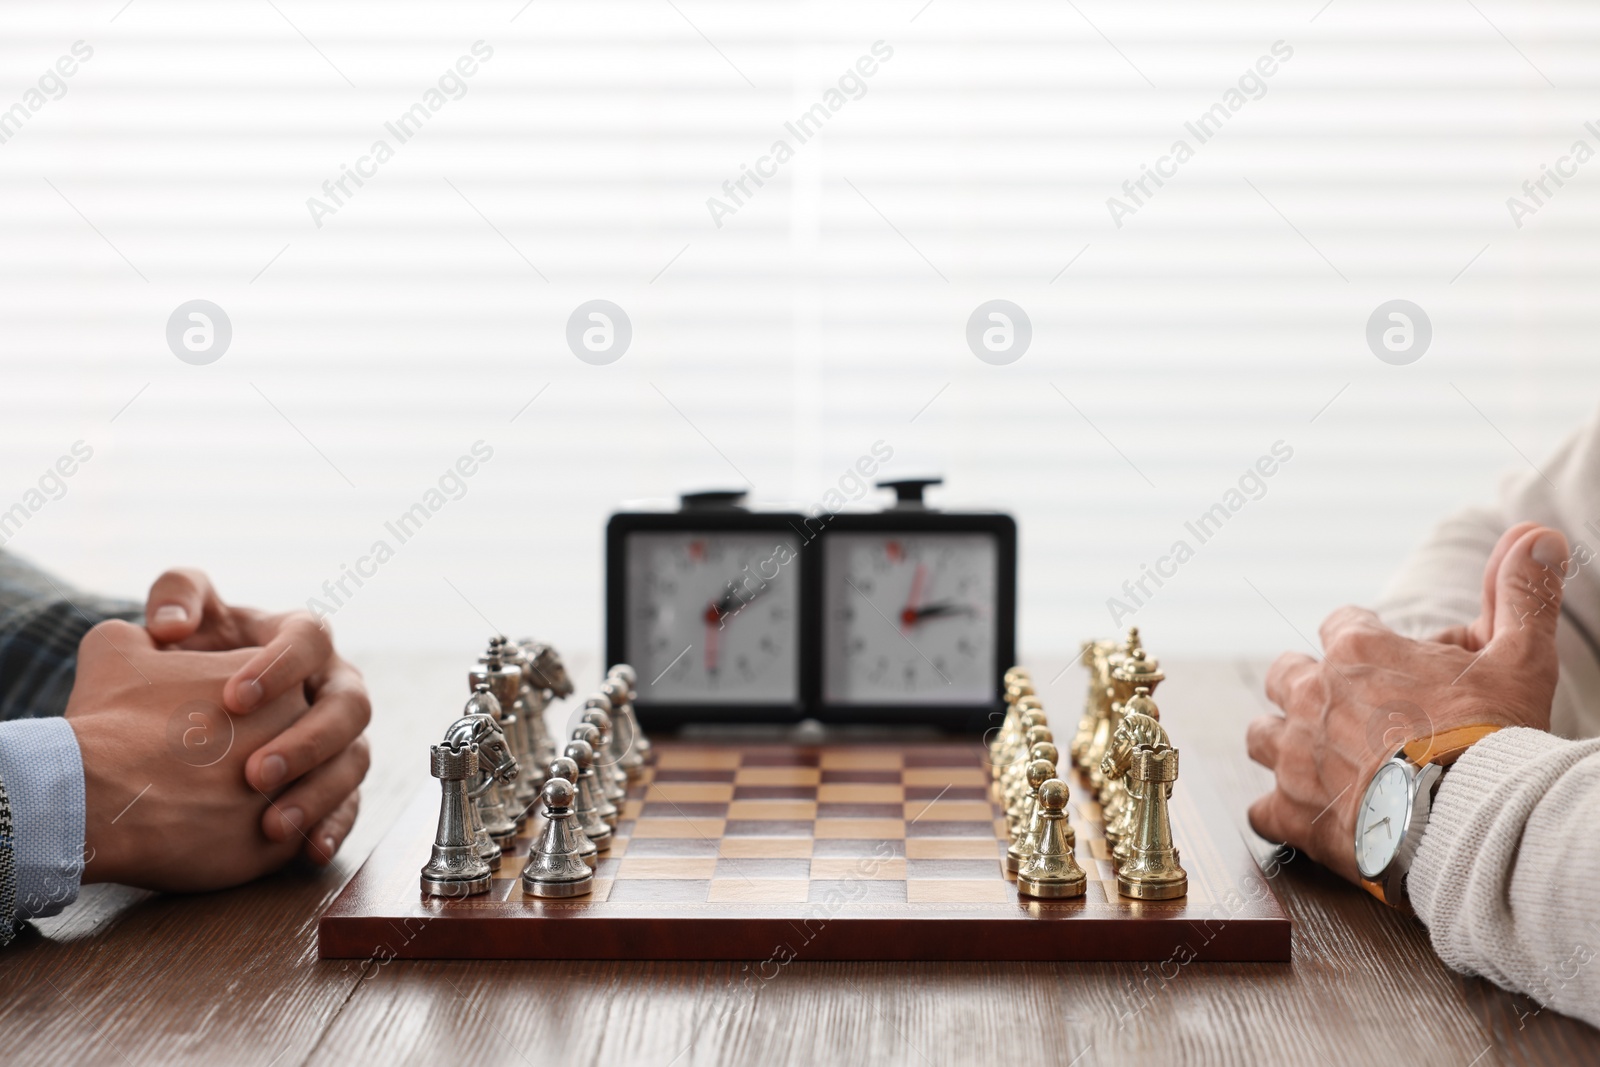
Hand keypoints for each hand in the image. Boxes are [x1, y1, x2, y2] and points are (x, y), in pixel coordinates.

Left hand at [67, 621, 343, 890]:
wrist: (182, 720)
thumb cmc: (181, 663)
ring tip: (273, 822)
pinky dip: (331, 827)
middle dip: (308, 740)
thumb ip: (175, 595)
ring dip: (319, 792)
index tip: (232, 698)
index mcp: (301, 639)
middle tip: (255, 771)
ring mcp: (339, 738)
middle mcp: (332, 685)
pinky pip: (349, 806)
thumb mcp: (175, 619)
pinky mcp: (334, 783)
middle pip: (350, 705)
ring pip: (355, 760)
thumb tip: (171, 624)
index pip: (311, 638)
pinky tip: (304, 848)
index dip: (280, 667)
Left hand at [1246, 524, 1567, 883]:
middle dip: (1307, 685)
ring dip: (1283, 743)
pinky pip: (1261, 809)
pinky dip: (1280, 813)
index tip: (1385, 662)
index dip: (1362, 640)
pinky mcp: (1293, 812)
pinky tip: (1307, 818)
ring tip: (1316, 759)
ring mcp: (1295, 755)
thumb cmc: (1495, 736)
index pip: (1340, 625)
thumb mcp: (1520, 657)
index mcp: (1357, 650)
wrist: (1475, 820)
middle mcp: (1313, 696)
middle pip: (1286, 674)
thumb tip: (1537, 537)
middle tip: (1343, 710)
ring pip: (1261, 736)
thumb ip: (1522, 595)